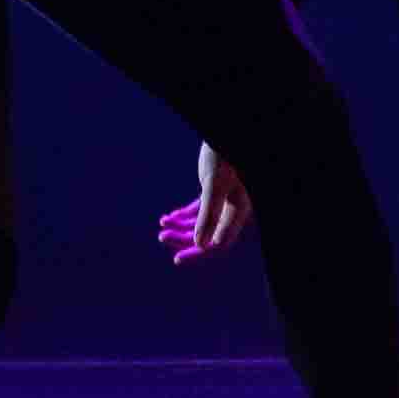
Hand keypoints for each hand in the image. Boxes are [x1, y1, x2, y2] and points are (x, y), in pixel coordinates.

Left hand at [157, 145, 252, 265]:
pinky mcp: (213, 191)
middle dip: (183, 238)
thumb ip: (209, 214)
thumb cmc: (222, 157)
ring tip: (162, 227)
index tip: (177, 258)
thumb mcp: (214, 184)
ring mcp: (221, 202)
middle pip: (207, 235)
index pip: (217, 244)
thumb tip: (202, 245)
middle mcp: (230, 210)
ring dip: (180, 227)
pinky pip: (198, 210)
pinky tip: (168, 217)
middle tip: (162, 237)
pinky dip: (183, 215)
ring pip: (200, 223)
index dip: (197, 253)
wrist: (221, 139)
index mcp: (236, 213)